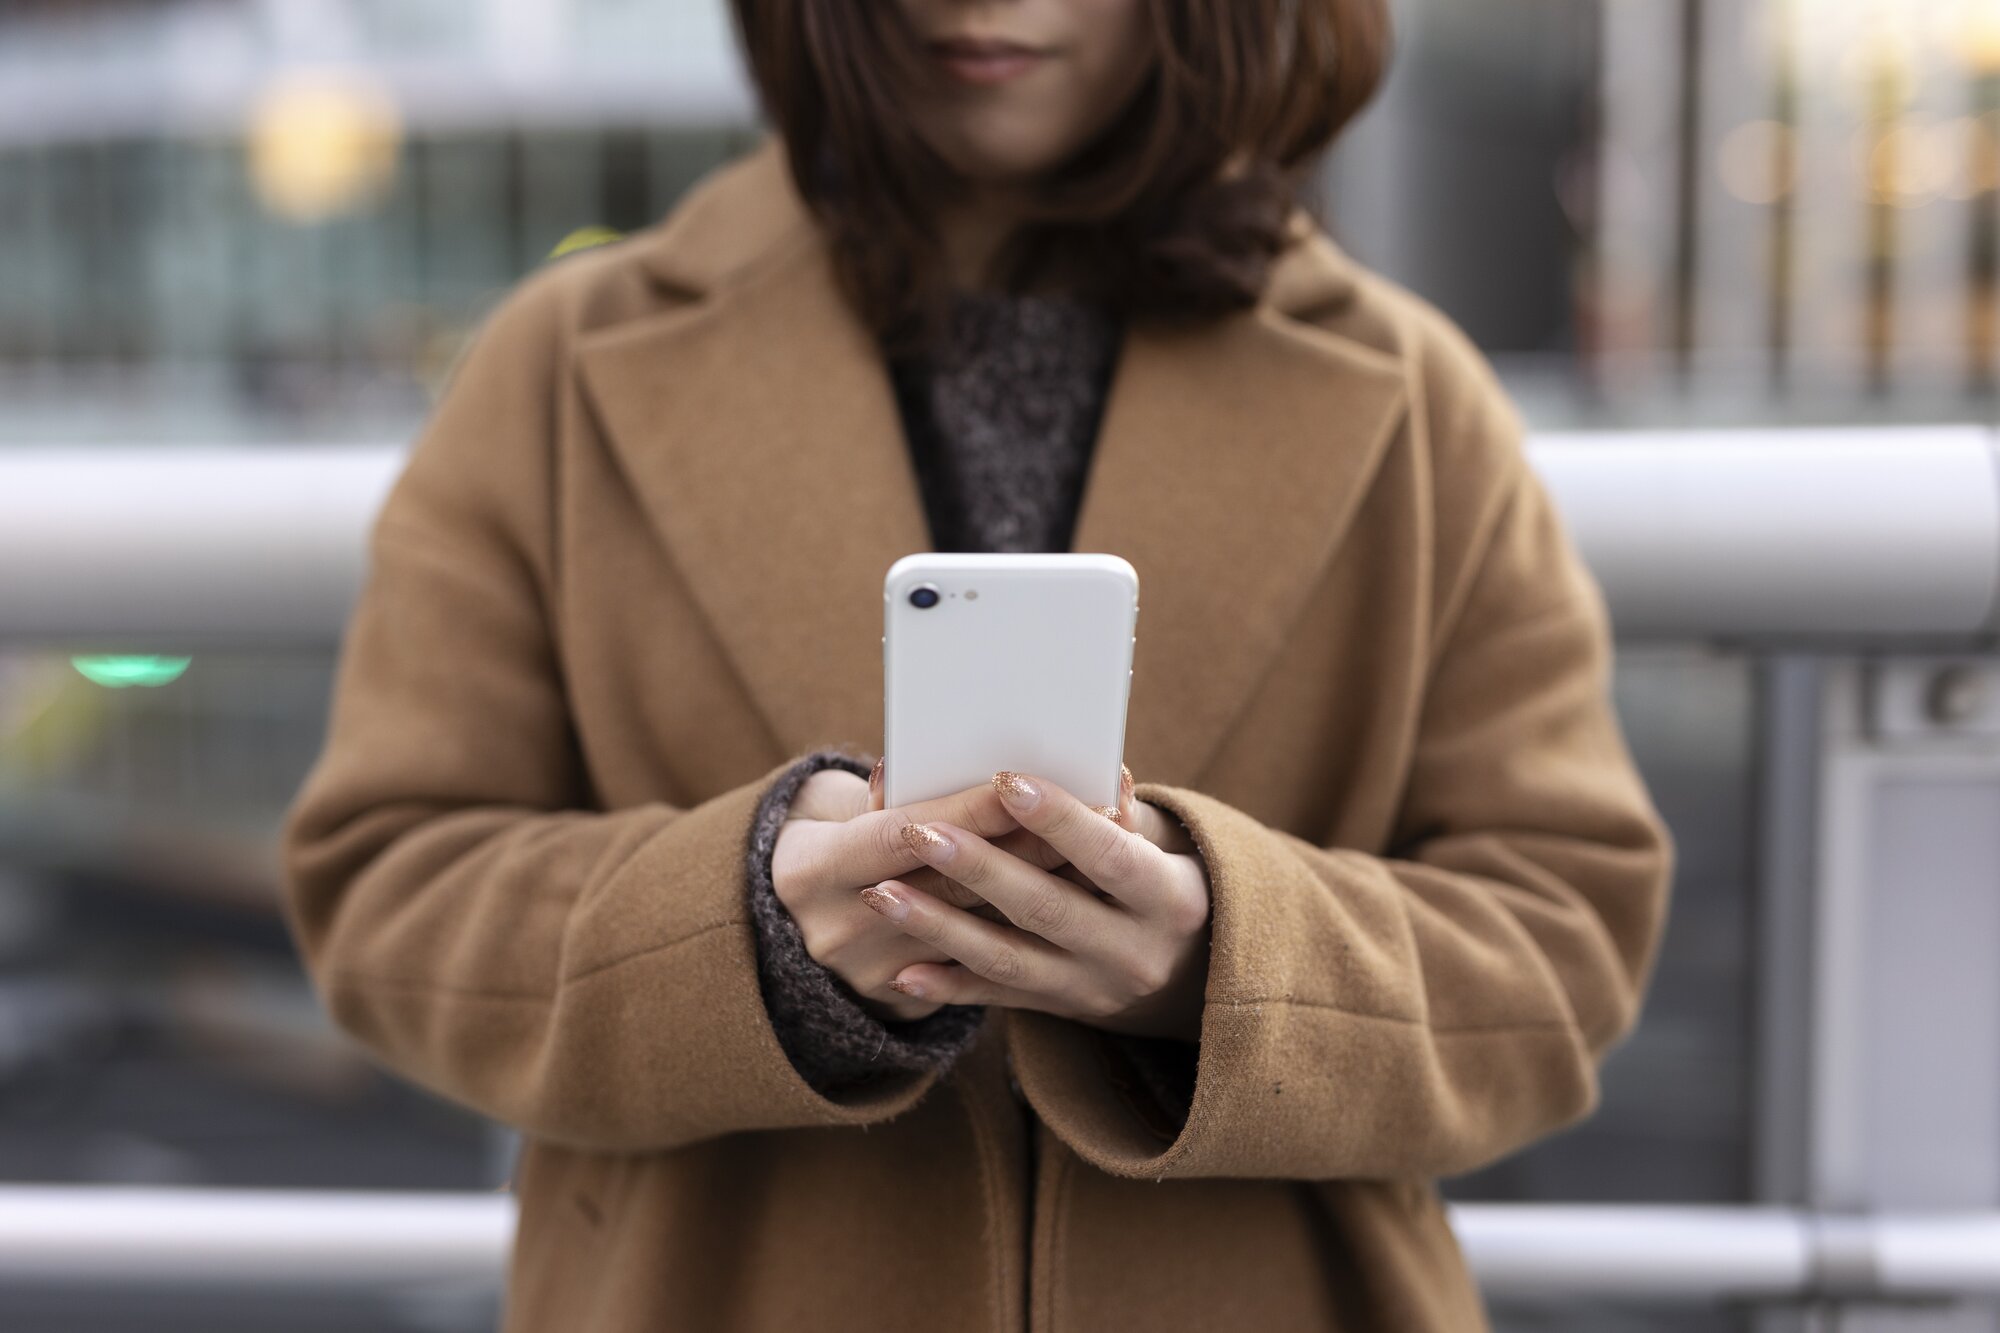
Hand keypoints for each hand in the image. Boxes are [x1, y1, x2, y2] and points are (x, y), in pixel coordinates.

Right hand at [770, 758, 1072, 1022]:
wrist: (781, 923)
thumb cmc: (824, 838)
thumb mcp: (831, 808)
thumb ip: (887, 795)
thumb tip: (959, 770)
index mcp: (809, 871)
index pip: (904, 835)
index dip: (968, 811)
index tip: (1025, 783)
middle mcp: (836, 933)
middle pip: (951, 886)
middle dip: (1025, 848)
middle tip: (1091, 814)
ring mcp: (869, 978)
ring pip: (977, 933)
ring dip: (1041, 890)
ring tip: (1097, 855)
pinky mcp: (903, 1005)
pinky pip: (978, 971)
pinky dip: (1027, 933)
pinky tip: (1073, 904)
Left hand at [857, 769, 1213, 1040]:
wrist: (1192, 978)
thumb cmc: (1162, 883)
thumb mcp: (1165, 850)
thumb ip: (1123, 818)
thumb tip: (1100, 773)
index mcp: (1169, 899)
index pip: (1110, 856)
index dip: (1059, 821)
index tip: (1004, 780)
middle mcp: (1133, 953)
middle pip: (1047, 909)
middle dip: (978, 869)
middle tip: (918, 831)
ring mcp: (1094, 990)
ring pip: (1009, 960)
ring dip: (941, 928)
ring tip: (884, 895)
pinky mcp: (1062, 1012)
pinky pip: (998, 1000)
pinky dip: (949, 987)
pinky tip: (902, 972)